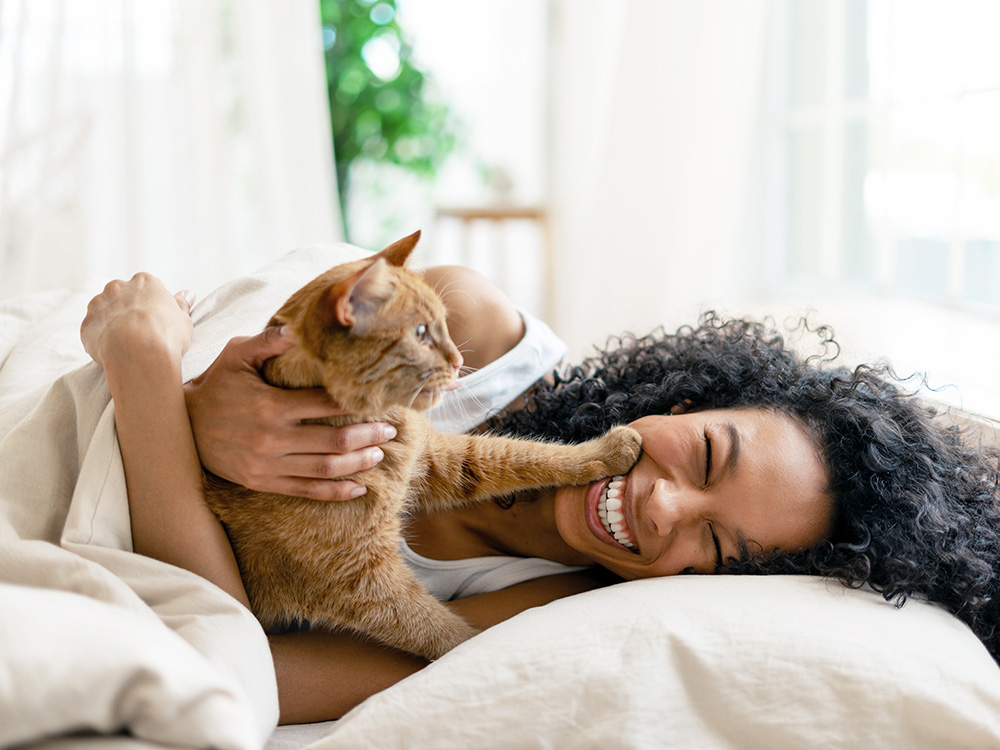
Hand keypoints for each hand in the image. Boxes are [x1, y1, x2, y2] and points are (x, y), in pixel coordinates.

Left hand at [81, 273, 194, 370]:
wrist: (139, 356)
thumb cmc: (166, 336)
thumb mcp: (183, 320)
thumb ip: (181, 305)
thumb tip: (187, 294)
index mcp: (144, 282)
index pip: (147, 288)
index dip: (152, 306)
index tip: (157, 320)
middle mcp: (118, 287)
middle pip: (122, 296)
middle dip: (129, 310)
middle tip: (142, 332)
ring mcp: (98, 305)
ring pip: (105, 312)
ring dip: (113, 323)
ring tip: (127, 344)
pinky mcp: (87, 325)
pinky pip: (94, 330)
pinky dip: (101, 339)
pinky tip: (114, 351)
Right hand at [184, 327, 395, 500]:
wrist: (180, 426)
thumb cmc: (216, 384)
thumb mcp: (236, 354)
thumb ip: (269, 340)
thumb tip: (299, 327)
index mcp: (270, 405)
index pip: (324, 404)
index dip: (355, 403)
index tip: (379, 401)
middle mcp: (272, 438)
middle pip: (333, 440)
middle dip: (368, 435)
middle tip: (391, 430)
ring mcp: (268, 465)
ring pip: (324, 468)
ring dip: (357, 463)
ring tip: (379, 454)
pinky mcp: (263, 482)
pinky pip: (306, 491)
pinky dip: (335, 491)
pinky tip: (358, 486)